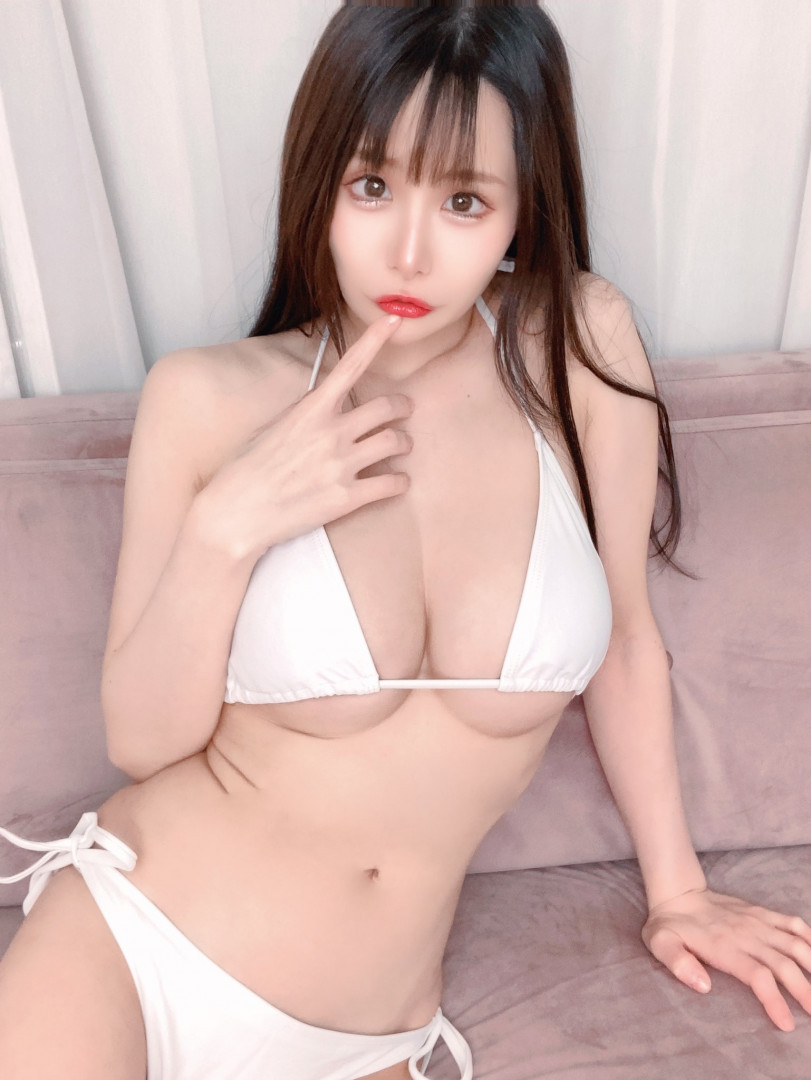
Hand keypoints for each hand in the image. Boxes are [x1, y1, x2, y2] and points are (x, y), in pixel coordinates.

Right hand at [196, 313, 412, 559]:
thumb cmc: (246, 470)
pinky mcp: (347, 498)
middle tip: (405, 410)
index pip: (350, 366)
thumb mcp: (272, 428)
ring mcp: (341, 465)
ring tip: (402, 445)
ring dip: (404, 442)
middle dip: (402, 407)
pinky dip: (400, 481)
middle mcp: (331, 432)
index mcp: (311, 409)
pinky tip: (398, 482)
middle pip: (386, 407)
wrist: (236, 513)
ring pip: (396, 442)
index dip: (375, 340)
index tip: (394, 321)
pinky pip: (392, 483)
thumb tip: (323, 405)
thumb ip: (304, 414)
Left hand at [641, 886, 810, 1030]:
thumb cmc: (668, 925)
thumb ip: (678, 963)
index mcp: (723, 946)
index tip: (787, 1024)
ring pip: (794, 943)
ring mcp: (756, 921)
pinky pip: (792, 922)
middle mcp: (745, 934)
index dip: (775, 1000)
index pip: (757, 975)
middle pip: (783, 964)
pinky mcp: (761, 913)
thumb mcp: (659, 943)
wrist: (677, 893)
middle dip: (804, 990)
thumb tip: (703, 986)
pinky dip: (810, 937)